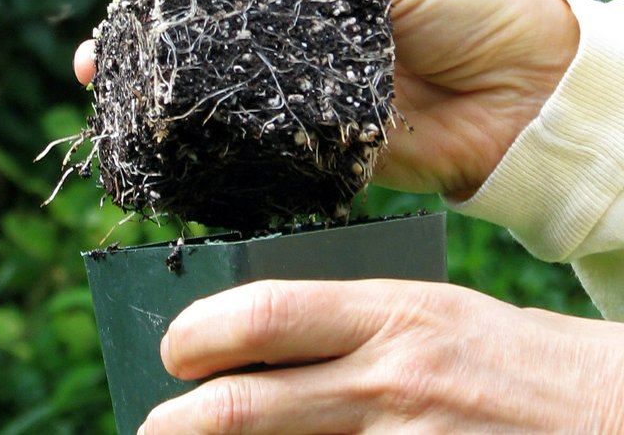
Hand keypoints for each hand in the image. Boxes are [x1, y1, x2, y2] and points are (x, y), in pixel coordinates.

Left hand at [140, 278, 623, 432]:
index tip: (173, 348)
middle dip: (180, 423)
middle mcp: (391, 380)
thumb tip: (264, 346)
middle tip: (156, 426)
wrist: (613, 415)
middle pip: (246, 406)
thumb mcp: (438, 316)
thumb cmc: (520, 362)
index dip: (199, 331)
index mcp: (394, 311)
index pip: (265, 311)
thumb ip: (358, 328)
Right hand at [185, 0, 579, 199]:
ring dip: (210, 94)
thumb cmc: (467, 2)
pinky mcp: (334, 148)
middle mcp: (312, 42)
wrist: (533, 88)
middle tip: (123, 54)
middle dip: (187, 46)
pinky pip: (283, 144)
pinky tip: (214, 133)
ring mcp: (320, 96)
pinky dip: (255, 138)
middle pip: (234, 43)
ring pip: (248, 95)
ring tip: (158, 93)